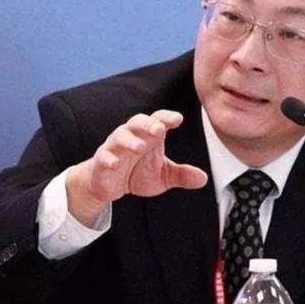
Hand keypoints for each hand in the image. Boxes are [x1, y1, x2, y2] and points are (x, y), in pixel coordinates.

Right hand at [66, 110, 207, 226]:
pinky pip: (104, 156)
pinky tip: (116, 164)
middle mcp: (131, 136)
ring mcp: (115, 147)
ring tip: (140, 147)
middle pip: (138, 122)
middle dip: (148, 124)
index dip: (166, 118)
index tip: (178, 119)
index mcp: (149, 136)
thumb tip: (203, 179)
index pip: (158, 121)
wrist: (108, 185)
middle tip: (159, 129)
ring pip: (120, 136)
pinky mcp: (101, 161)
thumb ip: (181, 175)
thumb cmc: (137, 173)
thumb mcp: (163, 176)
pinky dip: (109, 158)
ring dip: (130, 140)